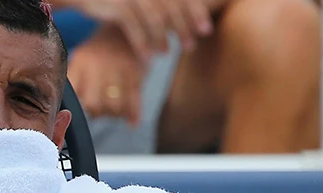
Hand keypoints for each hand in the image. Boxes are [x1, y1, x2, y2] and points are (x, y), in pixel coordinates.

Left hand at [68, 28, 145, 123]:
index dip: (77, 106)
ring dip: (115, 114)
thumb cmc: (102, 51)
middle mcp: (98, 65)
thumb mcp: (84, 58)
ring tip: (115, 109)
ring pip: (114, 107)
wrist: (128, 30)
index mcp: (81, 61)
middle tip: (100, 108)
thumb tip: (66, 112)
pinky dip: (133, 115)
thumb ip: (76, 81)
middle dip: (97, 113)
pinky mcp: (137, 74)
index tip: (81, 107)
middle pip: (93, 105)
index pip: (74, 94)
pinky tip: (132, 122)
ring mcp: (118, 69)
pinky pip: (134, 102)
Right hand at [72, 0, 213, 58]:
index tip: (206, 30)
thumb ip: (162, 7)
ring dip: (162, 38)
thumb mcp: (140, 0)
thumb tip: (186, 24)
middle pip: (171, 6)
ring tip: (166, 53)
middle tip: (190, 47)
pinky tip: (147, 57)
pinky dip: (142, 43)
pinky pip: (133, 26)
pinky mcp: (116, 4)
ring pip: (154, 17)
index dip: (196, 12)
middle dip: (183, 28)